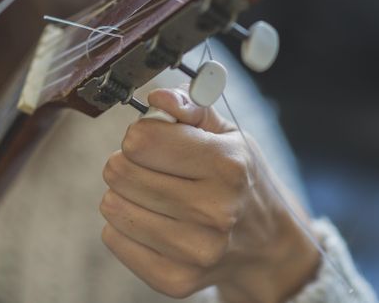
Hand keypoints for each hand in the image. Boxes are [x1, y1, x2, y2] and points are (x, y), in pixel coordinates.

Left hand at [100, 87, 319, 302]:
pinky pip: (114, 239)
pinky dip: (124, 226)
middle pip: (119, 172)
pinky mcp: (176, 280)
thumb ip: (191, 106)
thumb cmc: (241, 180)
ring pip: (112, 206)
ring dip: (123, 194)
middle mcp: (214, 211)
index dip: (139, 134)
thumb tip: (157, 98)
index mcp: (227, 166)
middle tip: (150, 168)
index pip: (140, 140)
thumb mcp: (227, 134)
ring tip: (152, 195)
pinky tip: (152, 221)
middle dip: (127, 162)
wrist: (265, 246)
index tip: (152, 140)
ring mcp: (196, 250)